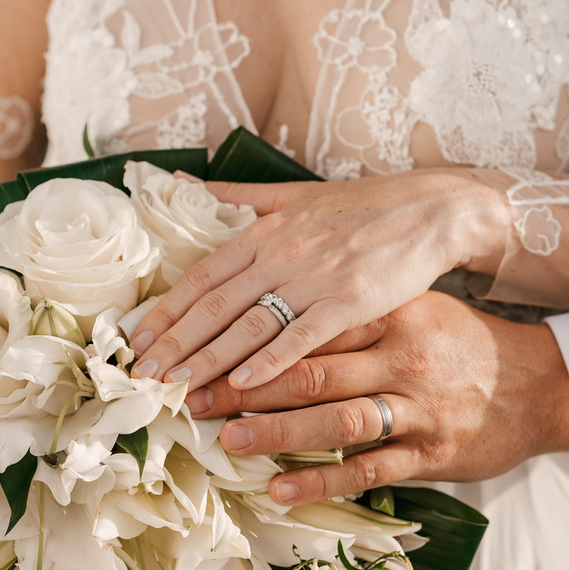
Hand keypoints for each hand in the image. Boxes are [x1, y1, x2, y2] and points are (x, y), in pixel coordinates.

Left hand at [129, 170, 509, 391]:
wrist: (432, 210)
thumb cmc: (363, 206)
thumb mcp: (294, 193)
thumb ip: (236, 196)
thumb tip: (179, 181)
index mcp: (267, 230)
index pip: (202, 275)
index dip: (167, 310)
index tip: (136, 341)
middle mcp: (283, 252)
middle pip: (216, 304)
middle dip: (175, 343)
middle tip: (142, 376)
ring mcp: (317, 277)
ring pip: (250, 324)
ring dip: (208, 360)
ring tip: (177, 388)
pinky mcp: (351, 300)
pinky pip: (303, 335)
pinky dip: (271, 360)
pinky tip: (244, 385)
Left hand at [181, 290, 568, 504]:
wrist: (538, 385)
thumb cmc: (459, 344)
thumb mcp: (411, 306)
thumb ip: (351, 306)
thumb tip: (279, 302)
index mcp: (389, 314)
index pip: (307, 323)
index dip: (251, 339)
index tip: (205, 351)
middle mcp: (401, 356)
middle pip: (312, 370)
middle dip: (246, 387)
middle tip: (193, 398)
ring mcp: (418, 406)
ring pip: (339, 419)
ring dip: (279, 433)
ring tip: (228, 441)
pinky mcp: (432, 452)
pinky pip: (371, 469)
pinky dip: (323, 481)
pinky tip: (280, 490)